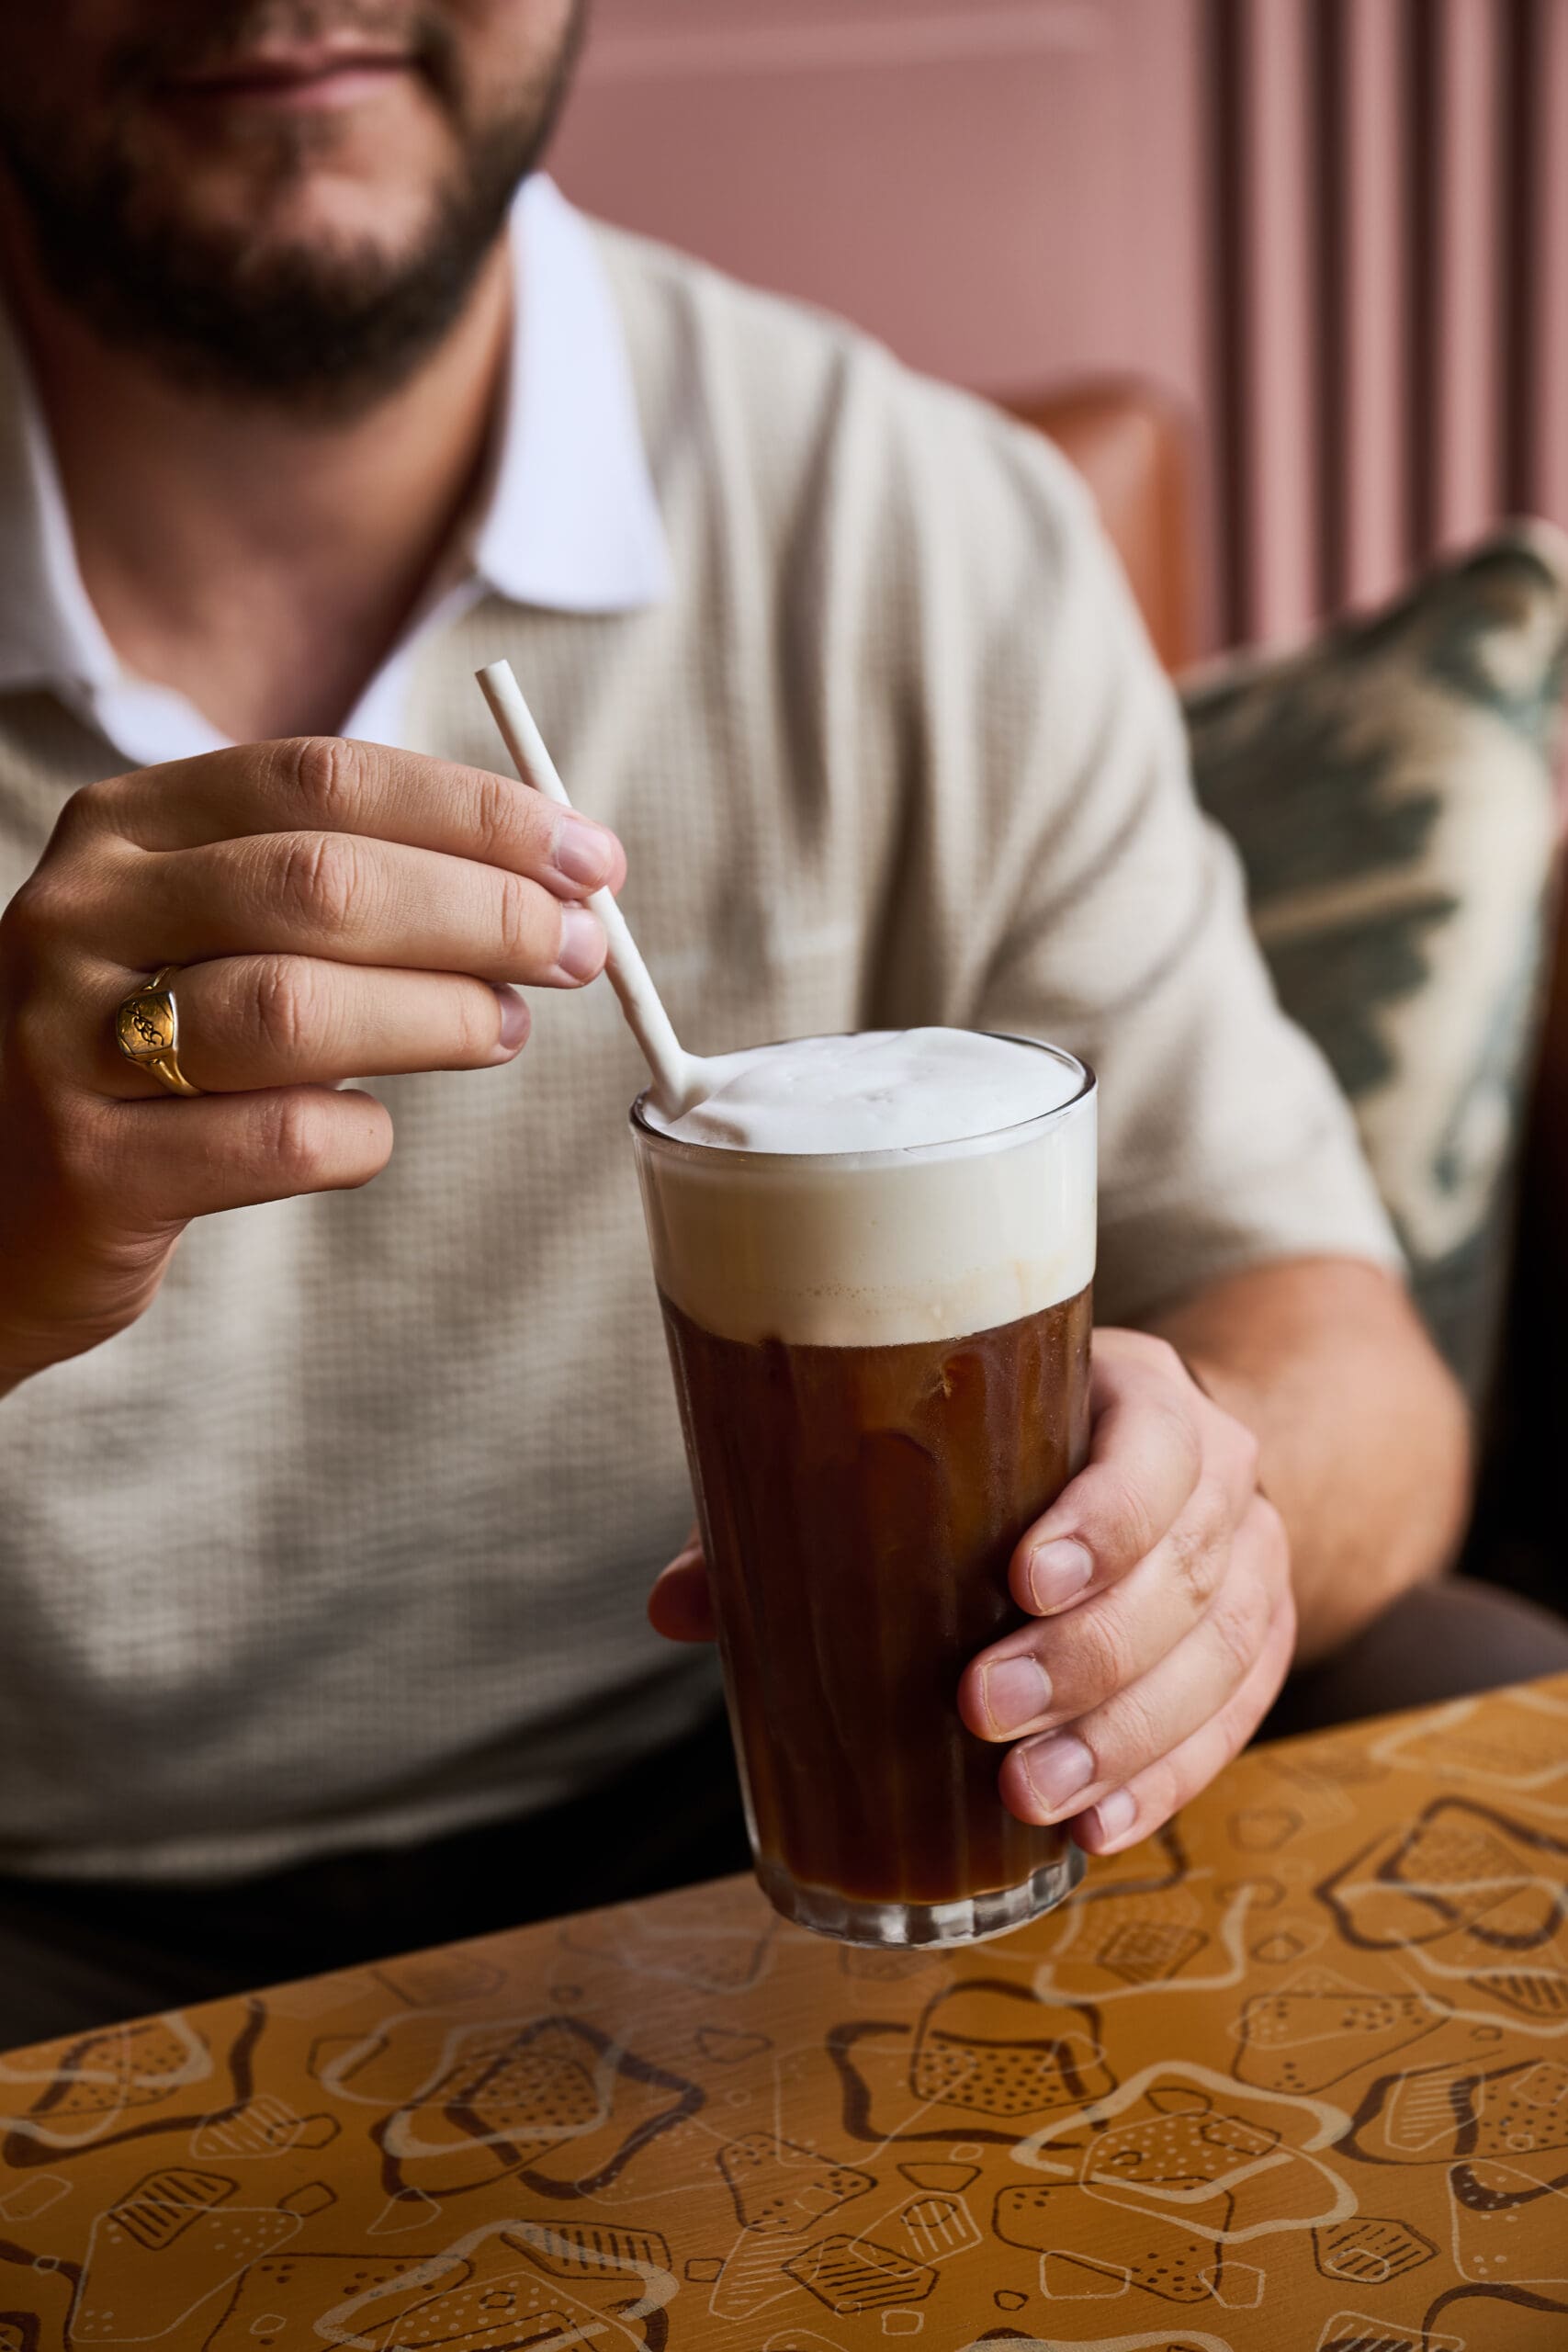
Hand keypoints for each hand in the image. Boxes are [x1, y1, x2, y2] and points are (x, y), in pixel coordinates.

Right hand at [0, 736, 623, 1390]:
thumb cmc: (150, 1051)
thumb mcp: (208, 931)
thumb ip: (343, 891)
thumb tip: (549, 883)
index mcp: (127, 827)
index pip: (324, 778)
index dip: (478, 815)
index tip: (590, 859)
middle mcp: (82, 914)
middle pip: (321, 882)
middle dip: (482, 911)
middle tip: (578, 949)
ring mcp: (70, 1040)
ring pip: (297, 1007)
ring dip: (438, 1015)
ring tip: (505, 1028)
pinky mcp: (92, 1167)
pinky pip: (275, 1139)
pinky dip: (357, 1135)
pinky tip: (367, 1132)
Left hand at [650, 1329, 1293, 1857]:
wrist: (1159, 1456)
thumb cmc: (1012, 1451)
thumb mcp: (935, 1444)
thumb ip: (810, 1507)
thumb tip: (672, 1606)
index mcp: (1138, 1396)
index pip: (1152, 1444)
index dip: (1102, 1515)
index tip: (1022, 1578)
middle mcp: (1220, 1471)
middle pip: (1185, 1569)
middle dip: (1084, 1655)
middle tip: (980, 1712)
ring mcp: (1254, 1561)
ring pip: (1218, 1656)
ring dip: (1122, 1739)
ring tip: (1027, 1798)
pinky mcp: (1260, 1643)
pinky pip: (1235, 1719)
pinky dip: (1167, 1780)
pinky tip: (1097, 1828)